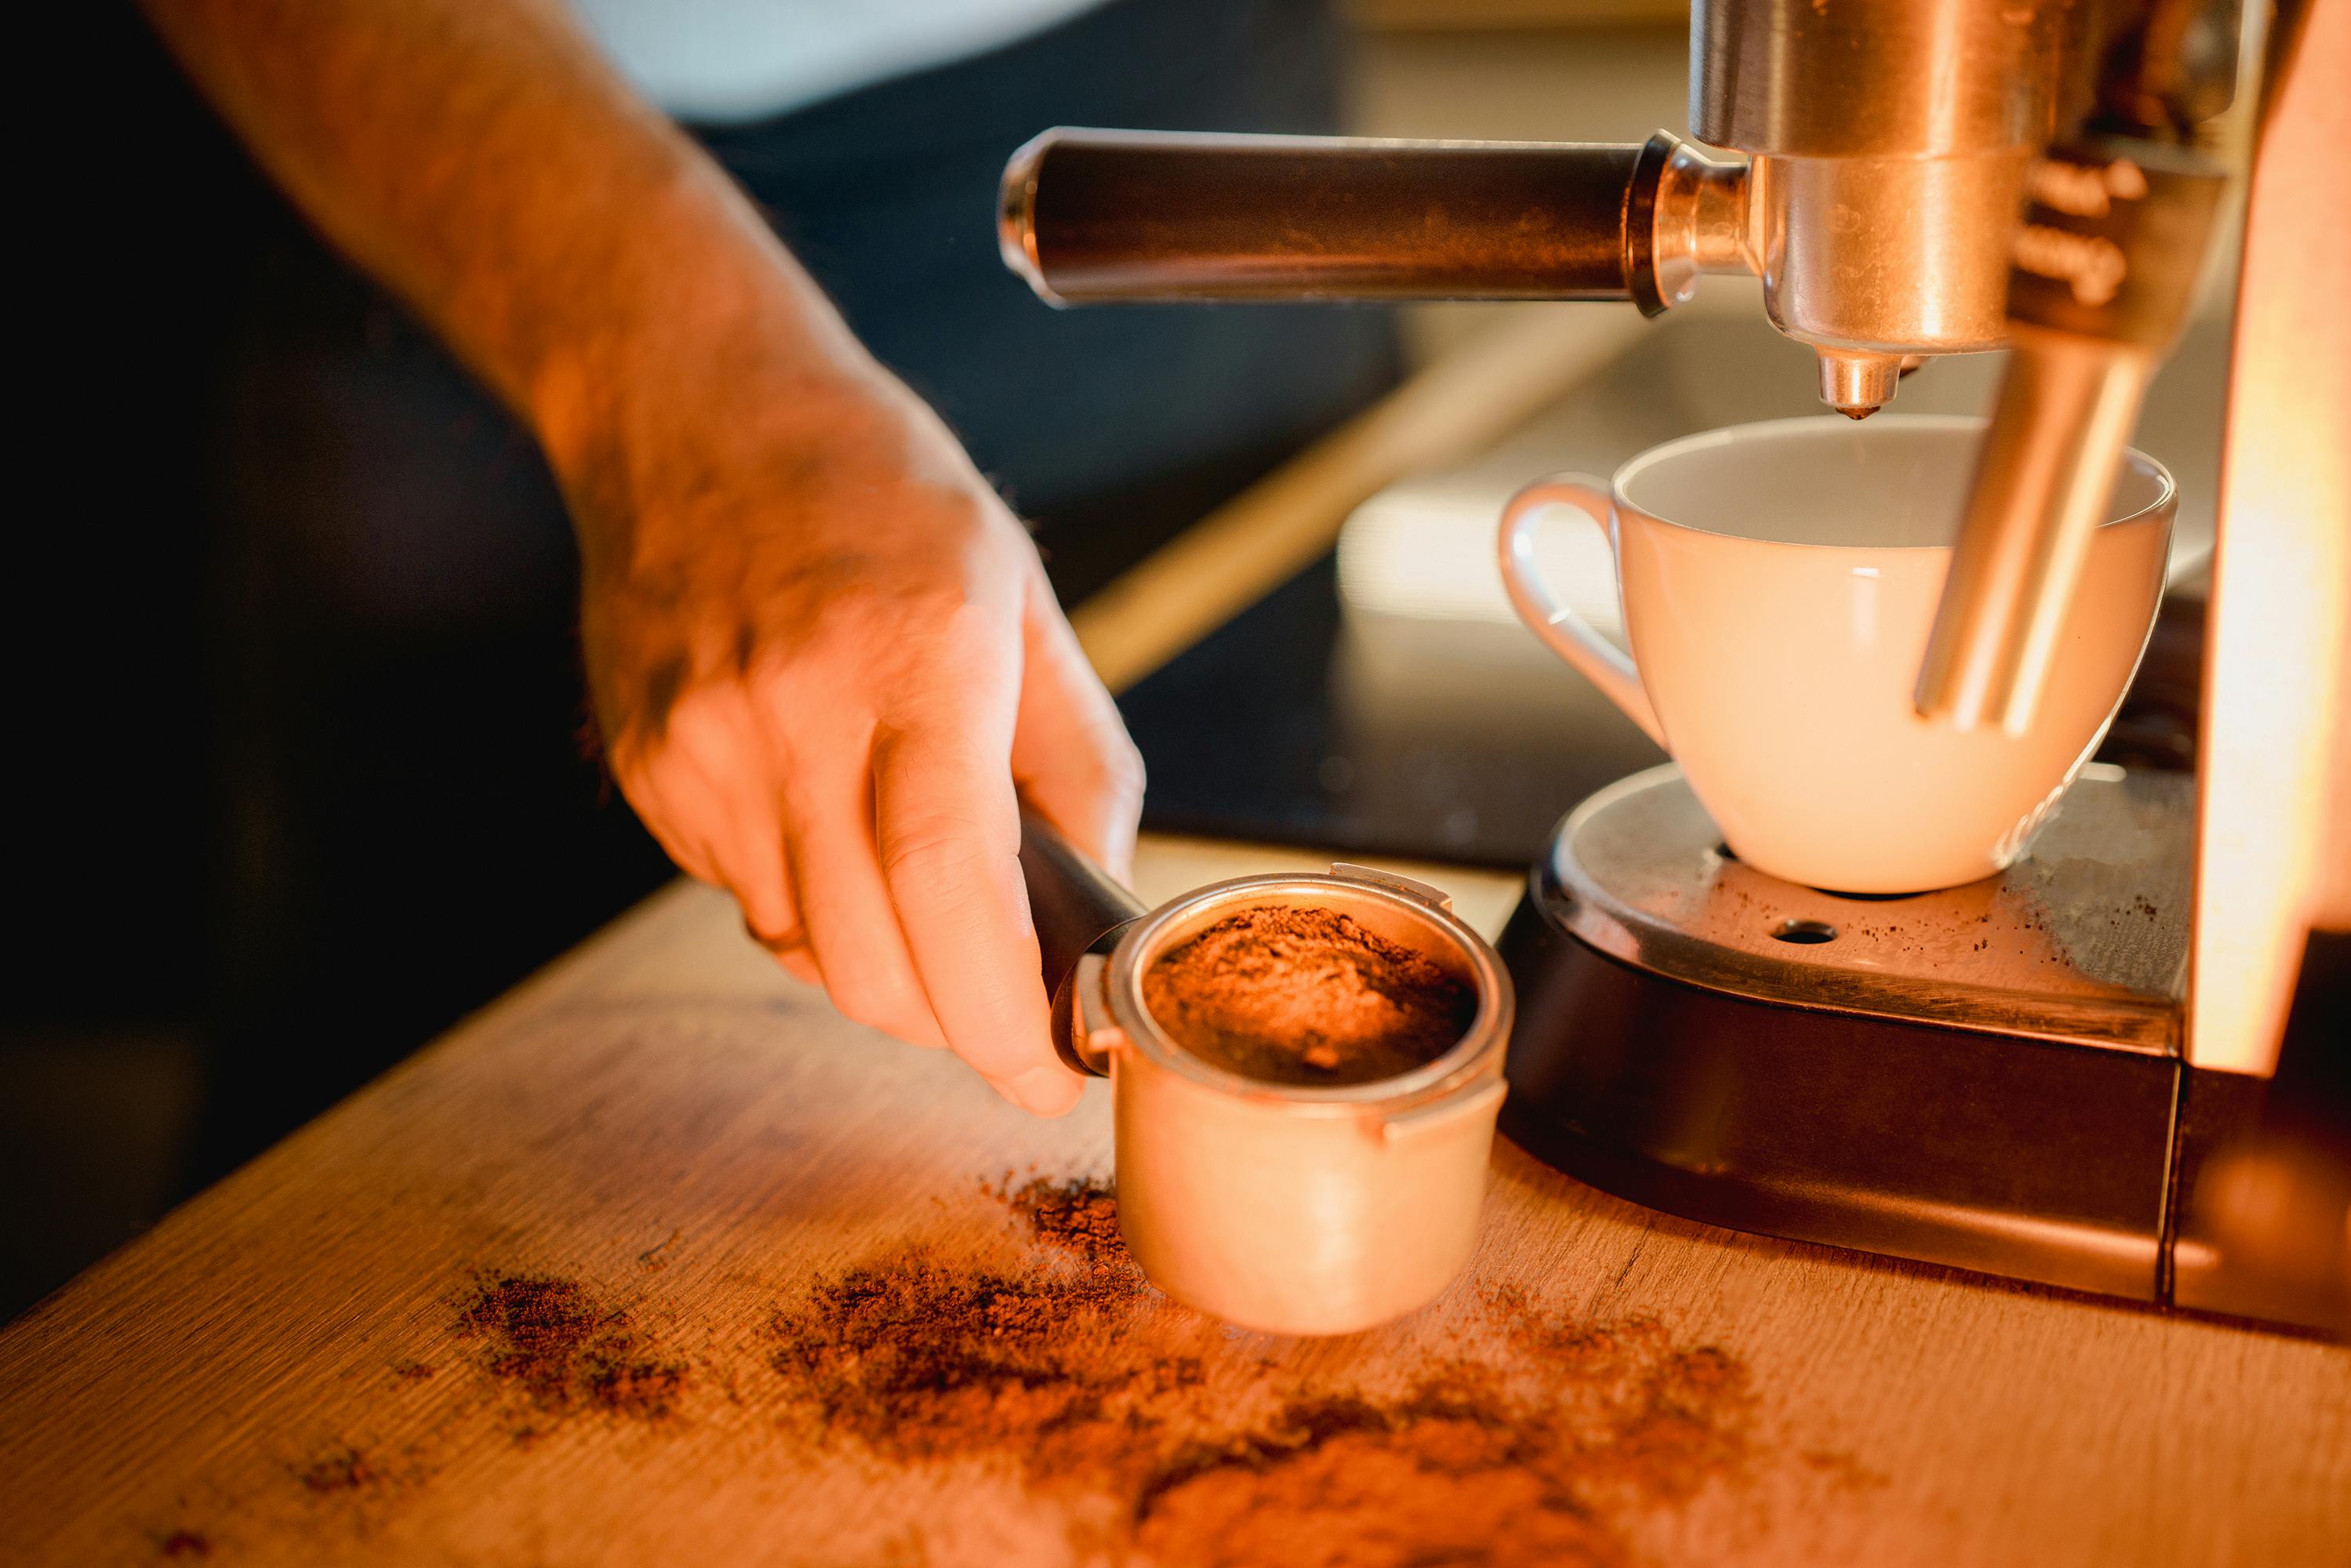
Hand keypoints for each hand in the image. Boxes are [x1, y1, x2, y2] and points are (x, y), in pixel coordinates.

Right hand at [564, 354, 1143, 1115]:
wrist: (690, 409)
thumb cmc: (875, 491)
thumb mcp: (1020, 598)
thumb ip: (1078, 762)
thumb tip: (1102, 906)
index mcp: (915, 659)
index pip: (950, 894)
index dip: (1005, 1019)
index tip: (1053, 1074)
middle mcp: (794, 713)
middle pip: (873, 965)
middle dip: (955, 1026)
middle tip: (1010, 1015)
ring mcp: (703, 750)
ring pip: (808, 953)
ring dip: (886, 969)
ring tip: (922, 886)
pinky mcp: (648, 773)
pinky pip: (747, 901)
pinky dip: (813, 907)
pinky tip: (832, 819)